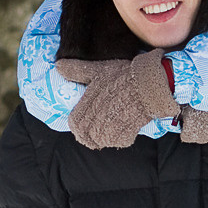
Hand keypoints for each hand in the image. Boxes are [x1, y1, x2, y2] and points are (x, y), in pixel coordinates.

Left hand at [61, 52, 176, 147]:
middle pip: (87, 136)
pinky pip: (119, 141)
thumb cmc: (124, 75)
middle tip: (94, 133)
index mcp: (89, 102)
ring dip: (104, 138)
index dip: (76, 127)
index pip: (75, 123)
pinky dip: (120, 139)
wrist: (150, 82)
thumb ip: (77, 70)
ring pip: (102, 140)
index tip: (80, 126)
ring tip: (108, 132)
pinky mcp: (129, 131)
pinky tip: (122, 132)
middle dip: (89, 136)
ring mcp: (113, 125)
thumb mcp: (99, 69)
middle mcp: (99, 116)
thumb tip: (57, 66)